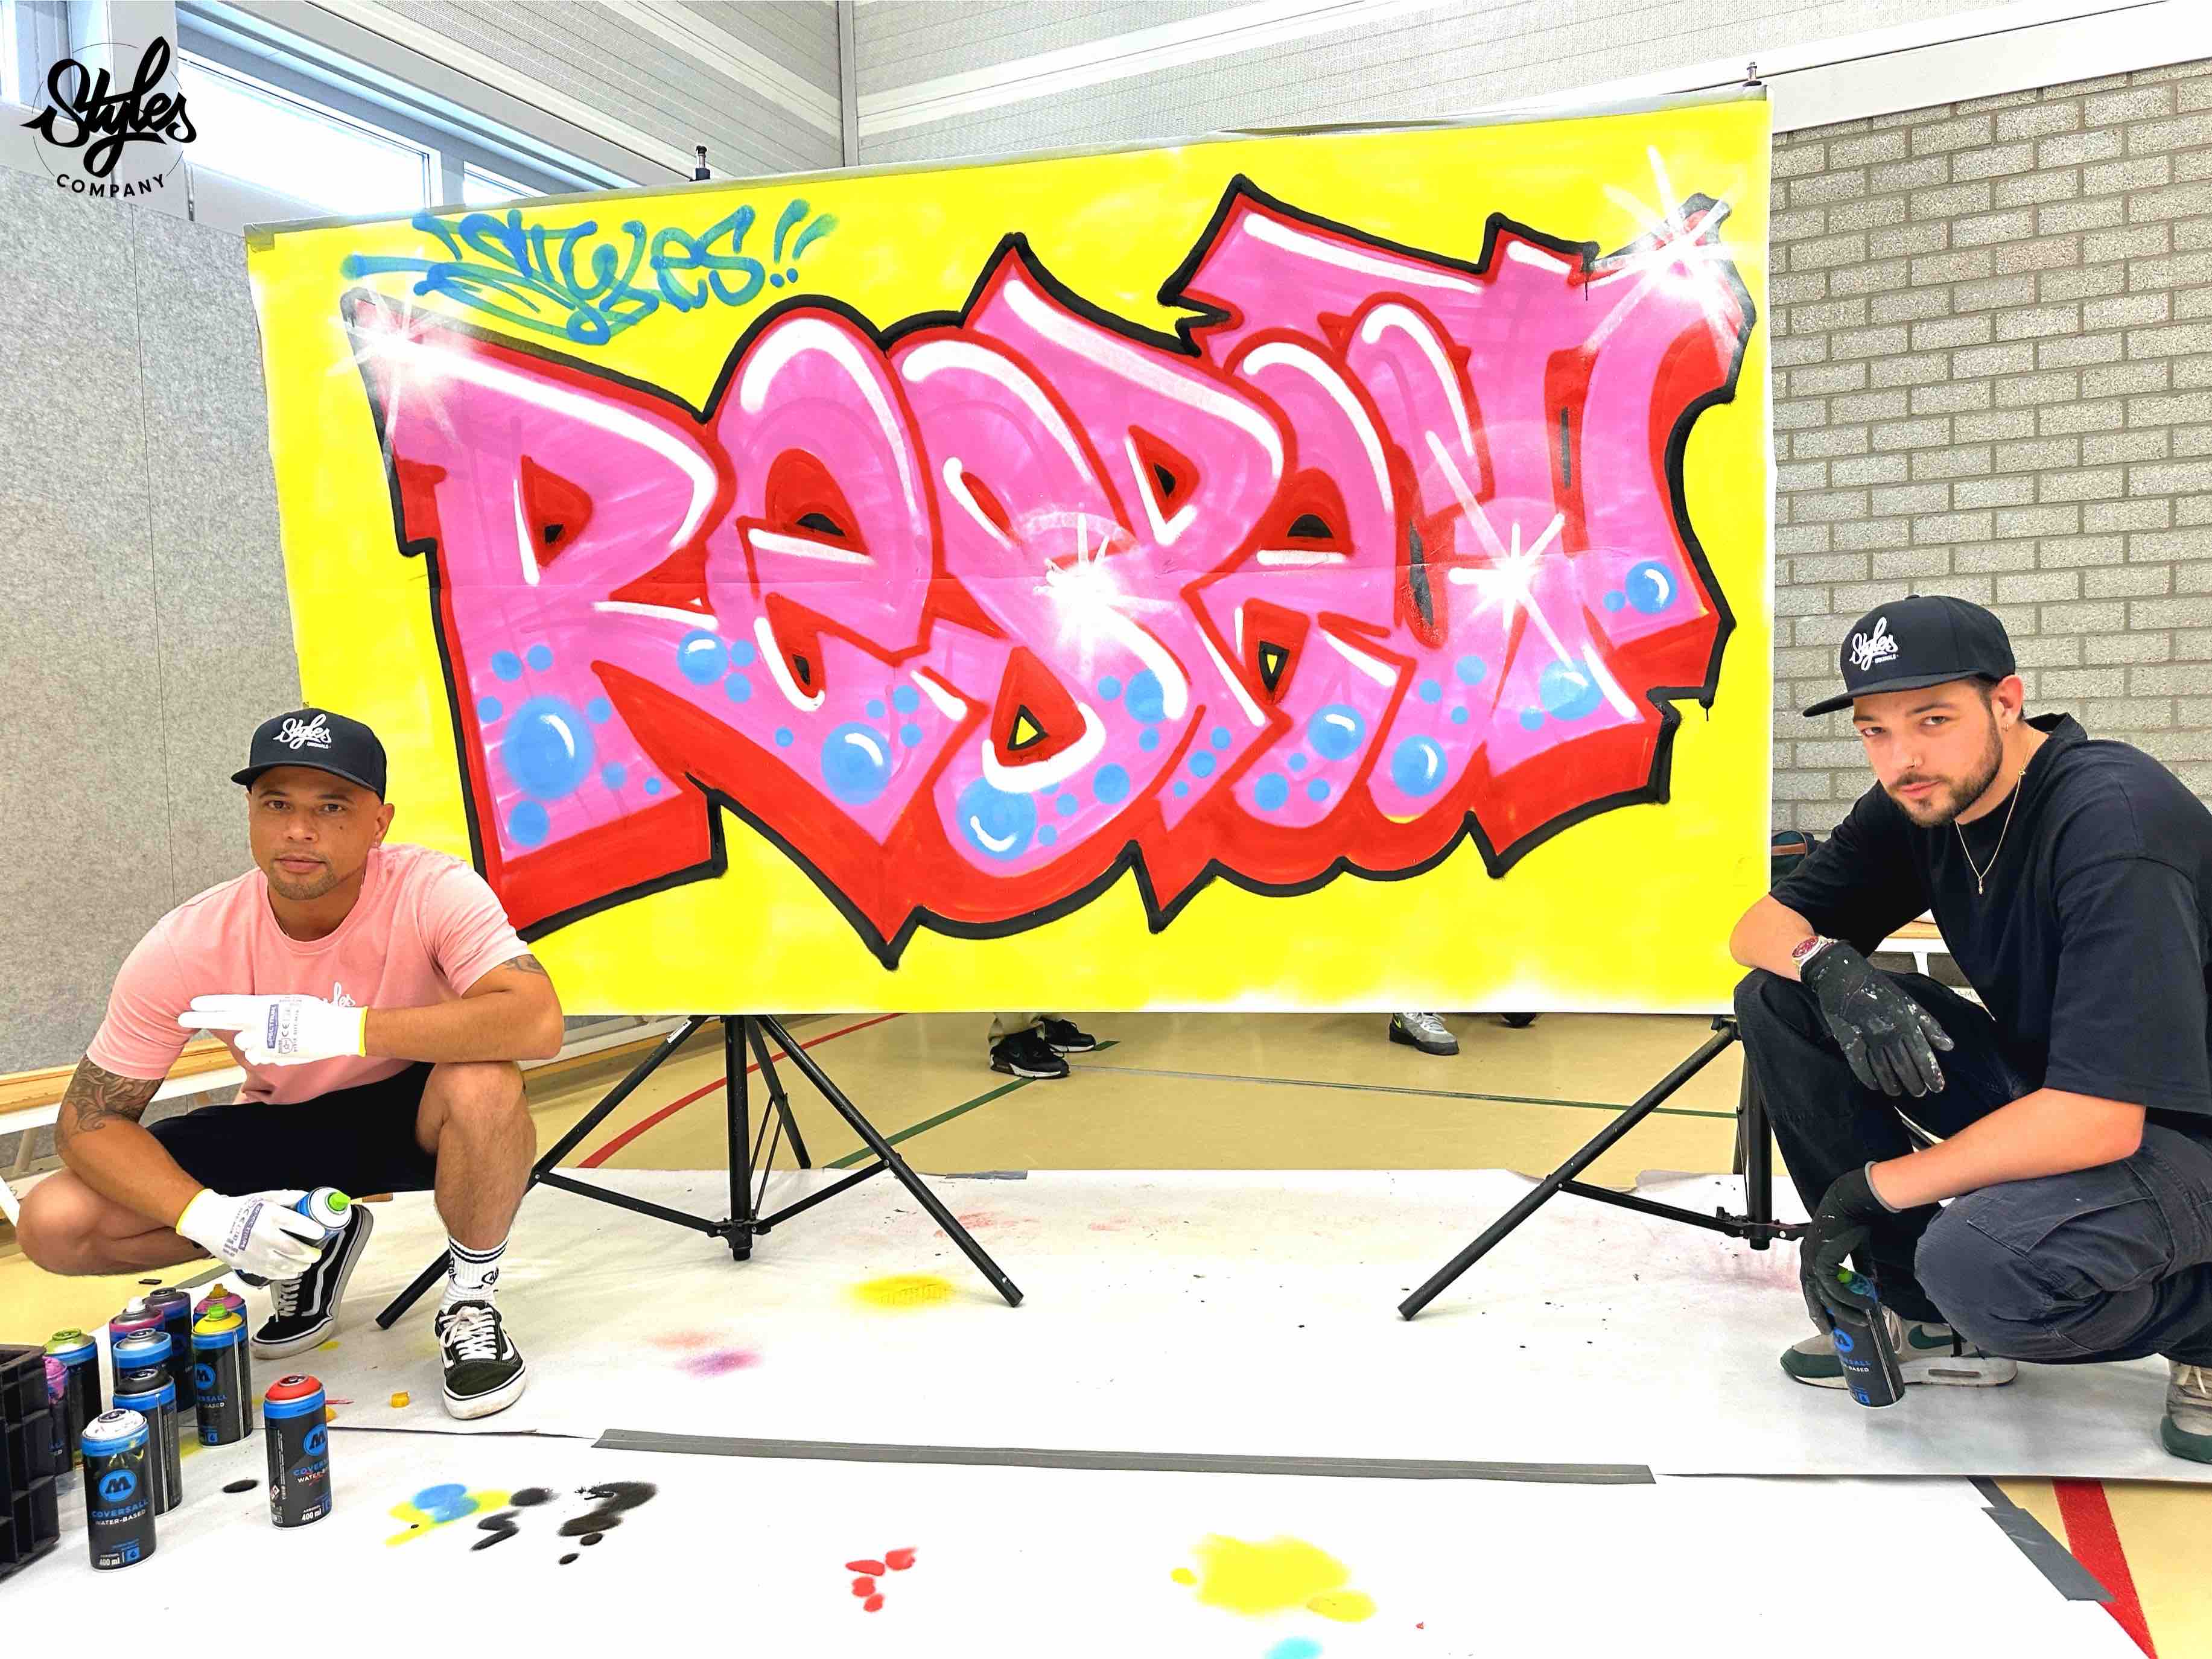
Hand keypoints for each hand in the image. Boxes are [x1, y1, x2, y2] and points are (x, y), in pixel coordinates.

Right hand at [176, 1188, 326, 1279]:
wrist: (209, 1221)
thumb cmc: (238, 1209)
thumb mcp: (265, 1197)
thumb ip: (289, 1198)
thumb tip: (308, 1199)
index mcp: (270, 1216)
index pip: (299, 1225)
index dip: (314, 1230)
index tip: (321, 1233)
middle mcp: (265, 1236)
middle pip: (296, 1250)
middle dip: (311, 1254)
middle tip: (316, 1253)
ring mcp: (256, 1253)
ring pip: (286, 1266)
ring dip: (300, 1266)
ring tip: (306, 1263)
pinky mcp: (247, 1265)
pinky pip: (271, 1274)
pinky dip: (285, 1274)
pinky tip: (292, 1271)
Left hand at [180, 994, 365, 1066]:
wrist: (334, 1030)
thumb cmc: (315, 1012)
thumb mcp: (288, 1004)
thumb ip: (264, 1013)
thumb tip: (250, 1027)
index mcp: (260, 1007)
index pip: (228, 1004)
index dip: (209, 1004)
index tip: (192, 1003)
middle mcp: (256, 1024)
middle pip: (222, 1021)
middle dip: (199, 1019)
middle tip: (181, 1017)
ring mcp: (261, 1042)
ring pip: (242, 1043)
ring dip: (249, 1040)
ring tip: (269, 1034)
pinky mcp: (269, 1056)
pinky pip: (256, 1056)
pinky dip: (261, 1052)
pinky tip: (276, 1046)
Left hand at [1798, 1165, 1890, 1328]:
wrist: (1852, 1203)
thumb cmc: (1853, 1222)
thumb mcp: (1856, 1248)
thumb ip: (1860, 1265)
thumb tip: (1870, 1282)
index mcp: (1811, 1255)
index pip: (1809, 1285)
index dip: (1816, 1302)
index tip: (1825, 1318)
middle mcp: (1807, 1258)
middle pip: (1810, 1294)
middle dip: (1820, 1314)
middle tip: (1830, 1331)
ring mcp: (1812, 1259)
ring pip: (1824, 1295)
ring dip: (1843, 1310)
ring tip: (1860, 1320)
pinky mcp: (1822, 1259)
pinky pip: (1834, 1287)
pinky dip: (1849, 1298)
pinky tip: (1864, 1303)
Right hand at [1799, 942, 1952, 1096]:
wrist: (1843, 975)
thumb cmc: (1878, 988)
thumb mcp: (1909, 1002)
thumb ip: (1930, 1025)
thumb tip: (1949, 1046)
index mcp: (1906, 1020)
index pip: (1923, 1055)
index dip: (1931, 1074)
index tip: (1937, 1087)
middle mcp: (1889, 1030)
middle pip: (1905, 1066)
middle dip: (1914, 1083)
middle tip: (1919, 1092)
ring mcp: (1867, 1036)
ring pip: (1883, 1069)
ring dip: (1892, 1085)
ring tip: (1898, 1092)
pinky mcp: (1848, 1038)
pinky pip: (1859, 1065)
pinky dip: (1868, 1078)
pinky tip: (1875, 1086)